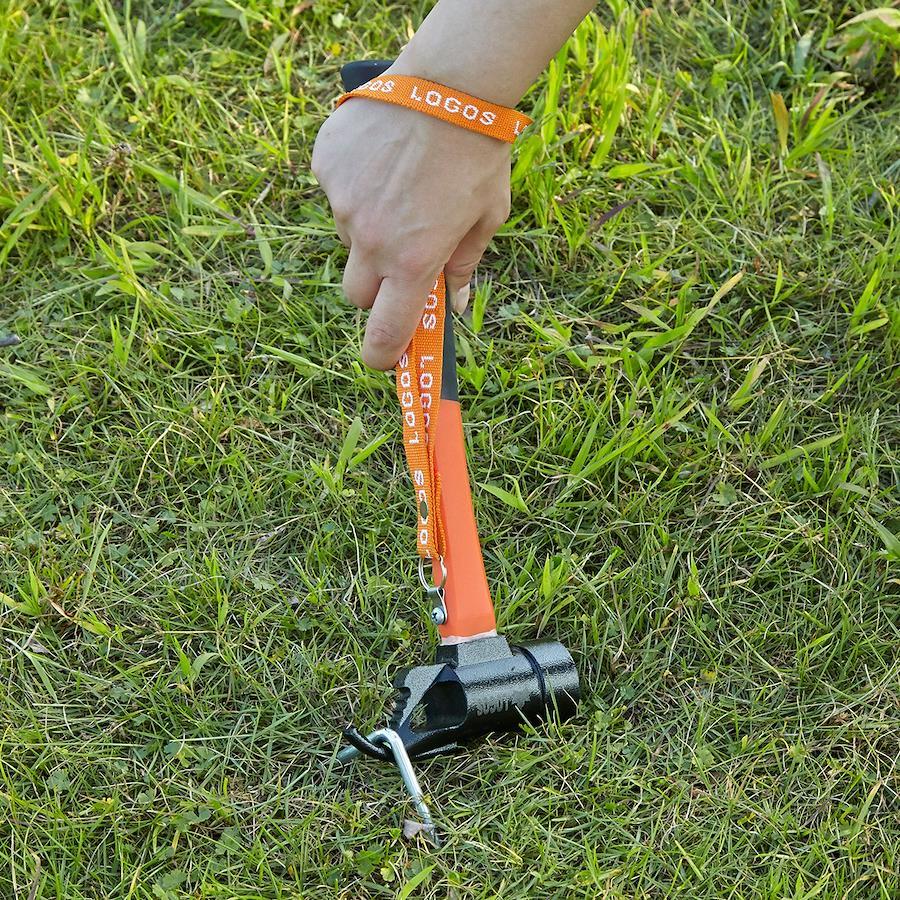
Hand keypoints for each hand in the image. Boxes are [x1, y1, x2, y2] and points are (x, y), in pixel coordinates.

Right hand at [311, 94, 510, 369]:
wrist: (450, 82)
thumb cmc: (478, 154)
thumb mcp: (486, 218)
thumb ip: (464, 265)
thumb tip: (453, 302)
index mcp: (413, 260)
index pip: (385, 330)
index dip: (382, 354)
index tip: (383, 360)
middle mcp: (371, 239)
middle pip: (356, 294)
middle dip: (375, 289)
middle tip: (399, 259)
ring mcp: (343, 203)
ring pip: (347, 239)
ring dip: (368, 232)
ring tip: (399, 191)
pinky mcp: (327, 168)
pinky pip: (336, 195)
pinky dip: (355, 189)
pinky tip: (383, 162)